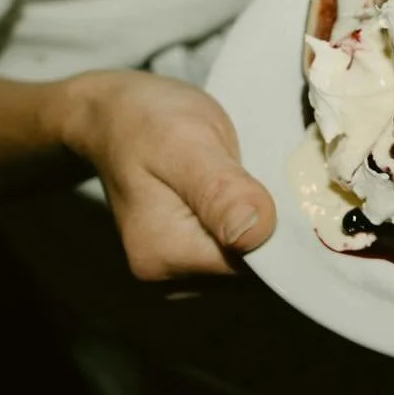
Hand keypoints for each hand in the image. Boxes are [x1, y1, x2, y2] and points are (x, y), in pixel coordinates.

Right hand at [56, 71, 276, 280]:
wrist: (113, 116)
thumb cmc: (148, 121)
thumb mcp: (187, 143)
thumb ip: (220, 191)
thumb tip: (256, 235)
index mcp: (163, 255)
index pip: (251, 265)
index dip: (277, 230)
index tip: (280, 187)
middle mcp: (166, 278)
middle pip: (249, 268)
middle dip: (268, 228)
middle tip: (261, 172)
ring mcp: (175, 272)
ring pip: (244, 261)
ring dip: (258, 225)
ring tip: (246, 178)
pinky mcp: (184, 258)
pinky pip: (232, 252)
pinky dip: (245, 225)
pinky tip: (237, 193)